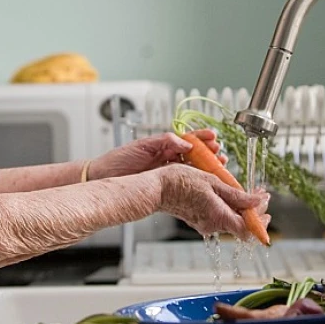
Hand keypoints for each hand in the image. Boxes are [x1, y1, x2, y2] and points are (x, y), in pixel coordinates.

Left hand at [89, 129, 225, 179]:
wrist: (103, 178)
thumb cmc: (118, 160)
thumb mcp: (142, 146)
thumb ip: (164, 142)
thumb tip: (185, 142)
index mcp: (163, 146)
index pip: (188, 139)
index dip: (202, 138)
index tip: (214, 137)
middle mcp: (167, 158)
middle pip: (195, 155)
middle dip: (210, 153)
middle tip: (220, 155)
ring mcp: (167, 173)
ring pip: (193, 169)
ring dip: (207, 168)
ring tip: (219, 167)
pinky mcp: (164, 186)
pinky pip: (184, 183)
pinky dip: (196, 182)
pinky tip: (205, 183)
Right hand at [156, 163, 270, 241]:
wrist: (156, 188)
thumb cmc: (180, 182)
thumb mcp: (212, 182)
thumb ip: (236, 195)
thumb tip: (257, 201)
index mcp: (219, 217)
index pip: (248, 229)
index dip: (261, 219)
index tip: (265, 202)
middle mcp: (212, 225)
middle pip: (241, 224)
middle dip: (253, 210)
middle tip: (259, 194)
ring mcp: (204, 224)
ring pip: (231, 220)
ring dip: (241, 207)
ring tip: (244, 191)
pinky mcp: (198, 220)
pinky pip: (219, 216)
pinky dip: (228, 207)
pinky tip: (227, 194)